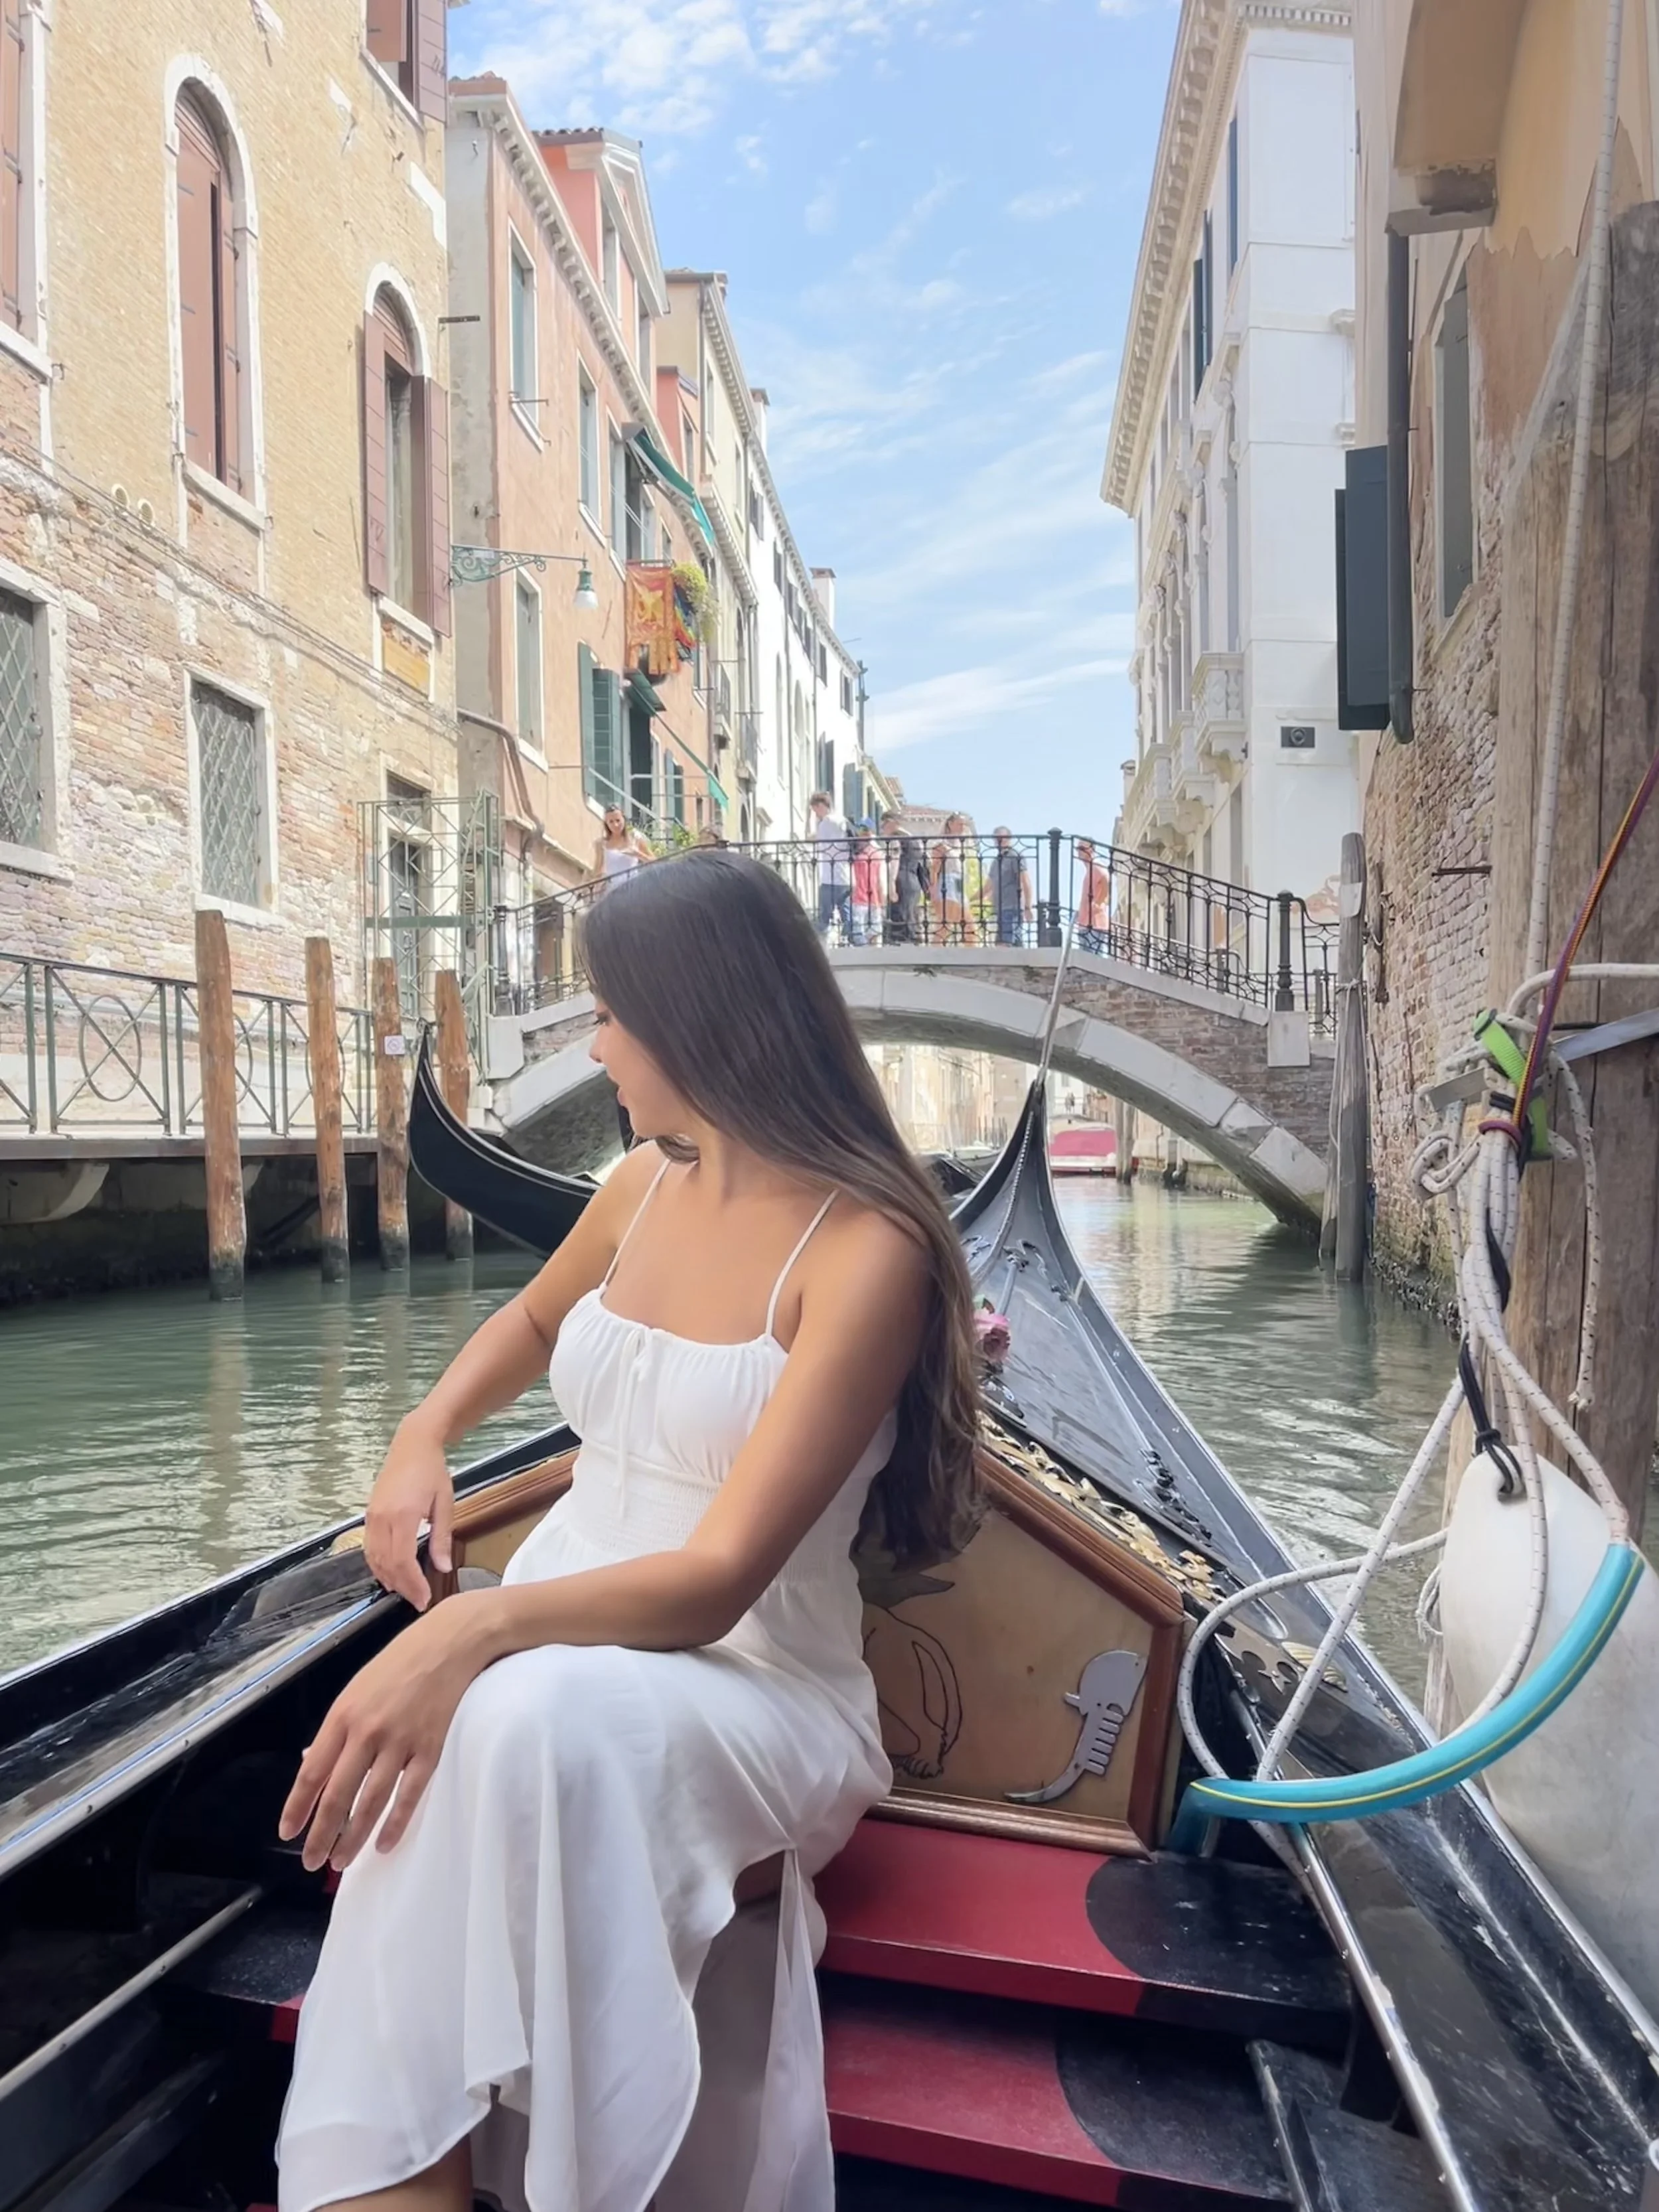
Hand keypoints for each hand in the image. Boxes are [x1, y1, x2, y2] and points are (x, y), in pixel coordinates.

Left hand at [278, 1591, 497, 1869]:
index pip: (311, 1773)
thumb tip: (314, 1765)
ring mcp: (400, 1742)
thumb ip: (337, 1729)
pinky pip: (409, 1795)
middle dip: (322, 1835)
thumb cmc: (400, 1663)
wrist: (451, 1642)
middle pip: (338, 1796)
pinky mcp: (430, 1749)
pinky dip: (395, 1824)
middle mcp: (367, 1732)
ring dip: (353, 1838)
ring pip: (371, 1802)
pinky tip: (383, 1844)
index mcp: (343, 1715)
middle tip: (312, 1863)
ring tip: (342, 1862)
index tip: (288, 1833)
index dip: (298, 1808)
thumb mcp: (356, 1688)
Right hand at [364, 1414, 453, 1609]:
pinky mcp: (368, 1515)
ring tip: (405, 1592)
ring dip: (388, 1579)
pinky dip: (378, 1565)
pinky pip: (369, 1548)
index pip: (403, 1560)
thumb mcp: (444, 1503)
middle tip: (418, 1601)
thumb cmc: (433, 1472)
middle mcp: (382, 1518)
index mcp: (403, 1515)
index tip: (425, 1598)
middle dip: (402, 1587)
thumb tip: (442, 1568)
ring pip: (374, 1558)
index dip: (412, 1584)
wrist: (412, 1445)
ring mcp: (371, 1517)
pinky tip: (390, 1574)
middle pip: (387, 1564)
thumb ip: (441, 1537)